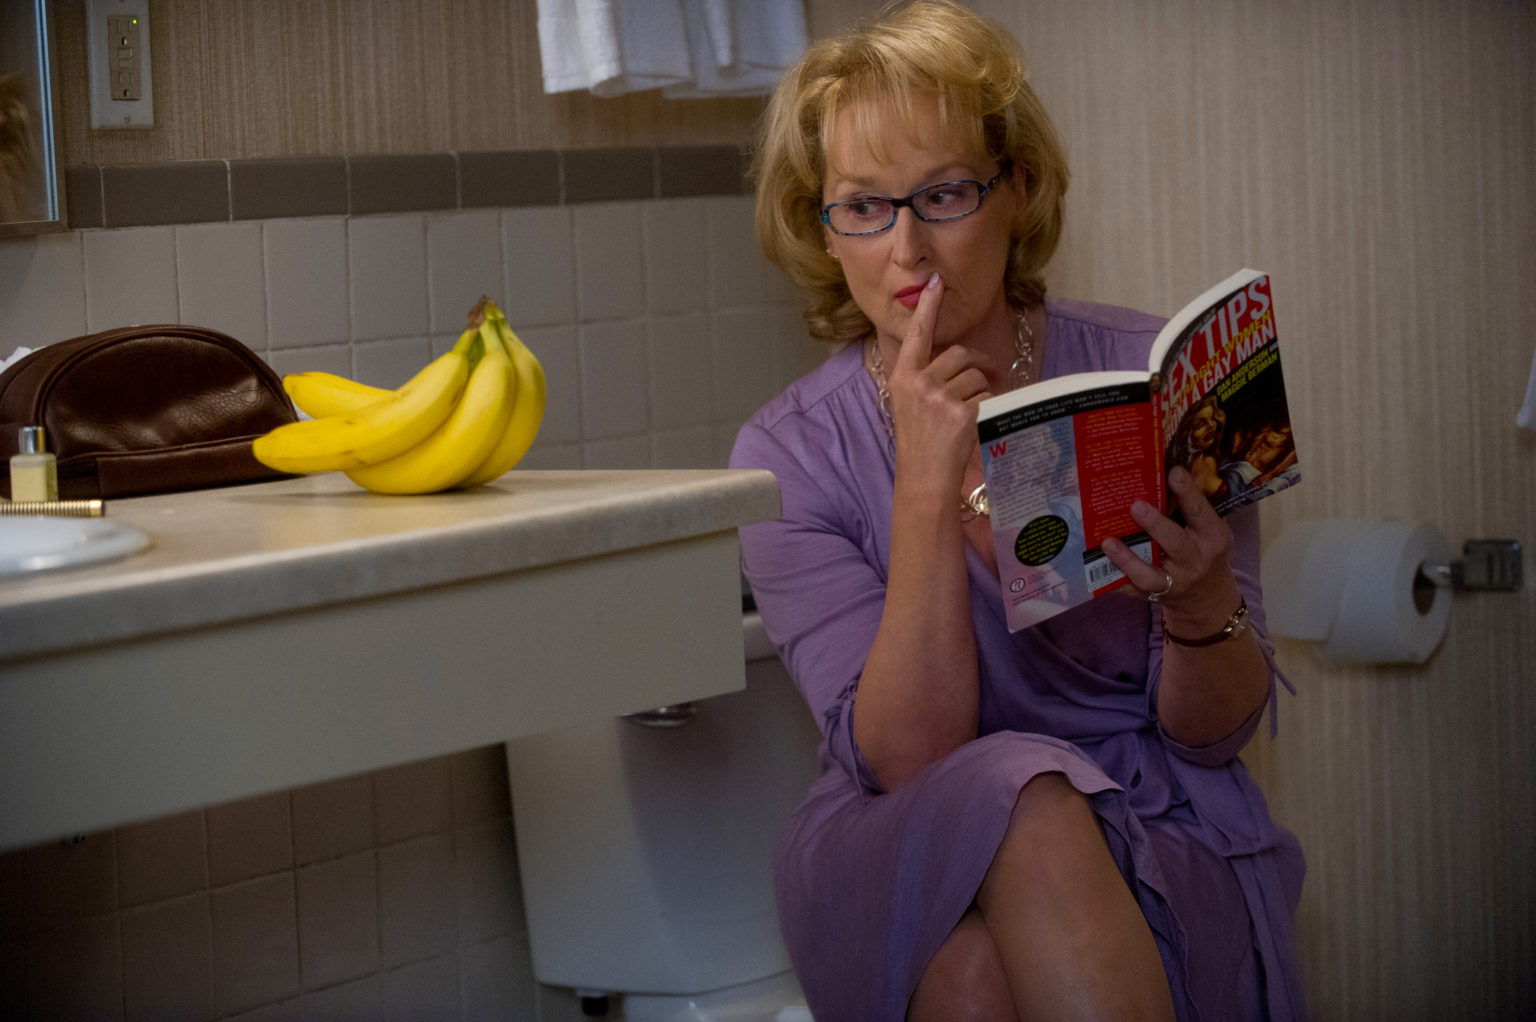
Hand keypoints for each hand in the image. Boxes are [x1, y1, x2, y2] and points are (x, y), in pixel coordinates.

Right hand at [884, 273, 991, 494]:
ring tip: (970, 413)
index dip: (928, 308)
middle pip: (958, 354)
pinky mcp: (962, 411)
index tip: (935, 283)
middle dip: (977, 364)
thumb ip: (924, 376)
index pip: (917, 334)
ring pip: (976, 376)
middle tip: (987, 375)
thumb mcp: (910, 403)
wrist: (923, 478)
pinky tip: (975, 425)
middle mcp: (919, 382)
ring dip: (982, 390)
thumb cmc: (919, 442)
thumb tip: (955, 356)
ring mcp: (940, 397)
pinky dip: (988, 408)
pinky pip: (987, 396)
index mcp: (902, 376)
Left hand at [1101, 466, 1242, 632]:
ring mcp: (1174, 582)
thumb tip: (1163, 472)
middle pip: (1176, 543)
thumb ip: (1191, 508)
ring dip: (1127, 559)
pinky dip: (1112, 582)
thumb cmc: (1204, 551)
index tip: (1174, 473)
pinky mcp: (1155, 595)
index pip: (1200, 512)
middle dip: (1156, 525)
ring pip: (1149, 574)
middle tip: (1136, 506)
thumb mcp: (1209, 531)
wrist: (1208, 598)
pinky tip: (1094, 568)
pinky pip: (1130, 590)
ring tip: (1108, 542)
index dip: (1188, 492)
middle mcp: (1194, 561)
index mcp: (1212, 537)